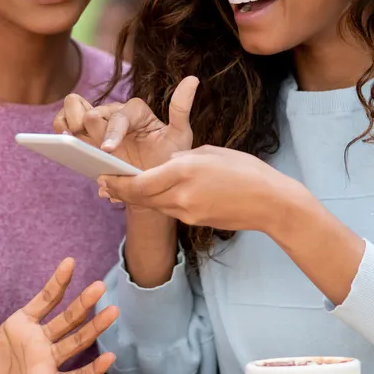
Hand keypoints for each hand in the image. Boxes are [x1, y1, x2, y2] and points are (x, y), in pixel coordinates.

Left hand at [0, 258, 118, 373]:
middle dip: (83, 302)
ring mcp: (49, 361)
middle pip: (68, 318)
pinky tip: (108, 358)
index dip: (58, 281)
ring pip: (76, 341)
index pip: (47, 299)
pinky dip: (92, 369)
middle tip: (100, 286)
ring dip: (94, 328)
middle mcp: (43, 340)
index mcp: (26, 324)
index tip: (70, 262)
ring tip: (113, 312)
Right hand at [53, 76, 199, 172]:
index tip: (109, 150)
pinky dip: (61, 135)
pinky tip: (64, 149)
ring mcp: (97, 125)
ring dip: (67, 124)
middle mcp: (113, 113)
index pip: (119, 115)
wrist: (155, 179)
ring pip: (72, 110)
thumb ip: (181, 108)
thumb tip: (192, 79)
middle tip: (83, 142)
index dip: (112, 132)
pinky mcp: (84, 137)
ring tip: (67, 142)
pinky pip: (65, 127)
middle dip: (84, 123)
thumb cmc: (168, 156)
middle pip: (89, 107)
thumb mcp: (180, 135)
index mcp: (134, 111)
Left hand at [100, 145, 301, 233]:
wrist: (270, 202)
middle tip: (105, 183)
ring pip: (153, 205)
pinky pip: (170, 210)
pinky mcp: (195, 221)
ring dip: (138, 197)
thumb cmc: (244, 169)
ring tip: (124, 187)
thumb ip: (181, 159)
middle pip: (140, 198)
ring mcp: (188, 212)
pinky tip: (156, 193)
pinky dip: (159, 201)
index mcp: (184, 170)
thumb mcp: (209, 152)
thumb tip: (164, 164)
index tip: (103, 175)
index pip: (139, 182)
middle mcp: (181, 194)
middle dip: (119, 191)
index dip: (117, 182)